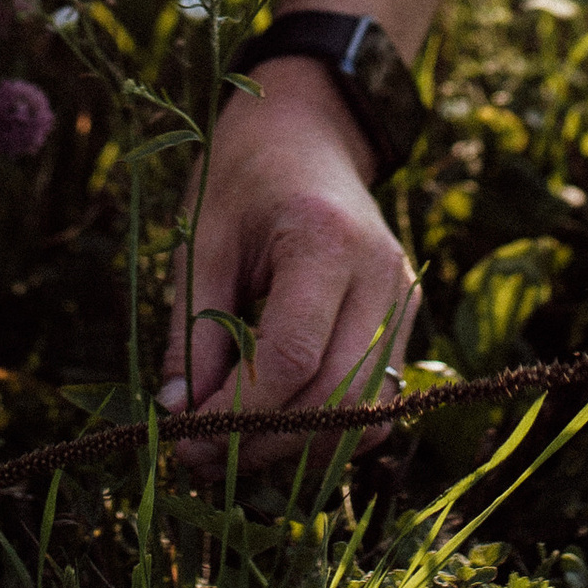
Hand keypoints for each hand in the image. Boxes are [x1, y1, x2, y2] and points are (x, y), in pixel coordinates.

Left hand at [159, 66, 419, 460]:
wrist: (305, 131)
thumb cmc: (243, 177)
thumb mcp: (202, 244)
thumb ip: (194, 332)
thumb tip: (180, 416)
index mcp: (326, 240)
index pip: (293, 357)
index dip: (238, 411)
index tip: (184, 434)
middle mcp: (381, 273)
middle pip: (337, 397)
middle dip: (266, 441)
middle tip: (201, 455)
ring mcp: (404, 297)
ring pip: (367, 412)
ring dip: (299, 446)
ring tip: (234, 449)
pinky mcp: (407, 317)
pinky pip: (379, 400)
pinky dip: (330, 429)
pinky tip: (278, 426)